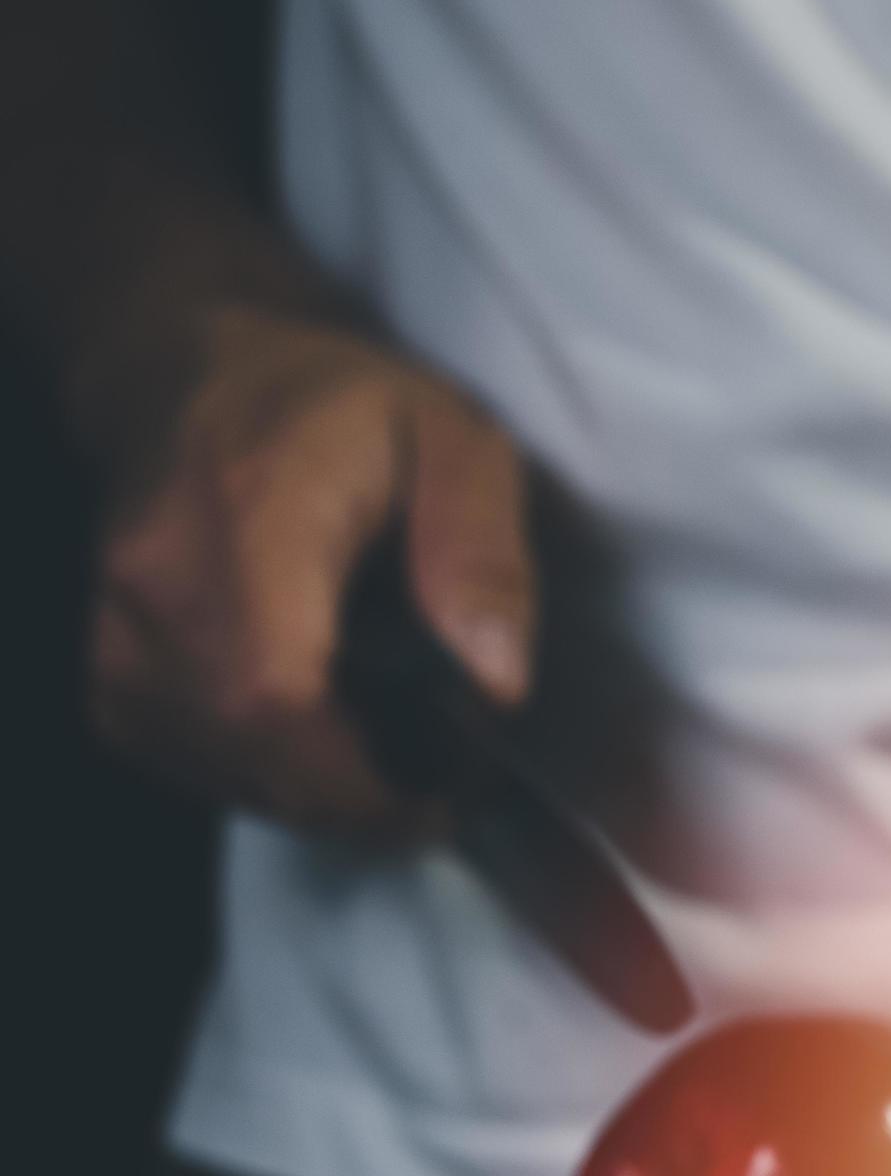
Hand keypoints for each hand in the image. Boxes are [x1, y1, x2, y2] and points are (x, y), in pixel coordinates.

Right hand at [85, 304, 534, 834]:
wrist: (196, 377)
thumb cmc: (343, 408)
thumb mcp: (456, 440)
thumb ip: (482, 553)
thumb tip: (498, 682)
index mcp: (253, 519)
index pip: (274, 692)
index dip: (365, 775)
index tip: (449, 792)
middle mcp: (159, 581)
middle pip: (250, 749)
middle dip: (362, 798)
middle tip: (442, 787)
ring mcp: (116, 628)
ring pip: (218, 769)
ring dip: (319, 794)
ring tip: (394, 764)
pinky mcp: (107, 666)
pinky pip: (186, 759)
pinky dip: (264, 775)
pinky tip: (322, 747)